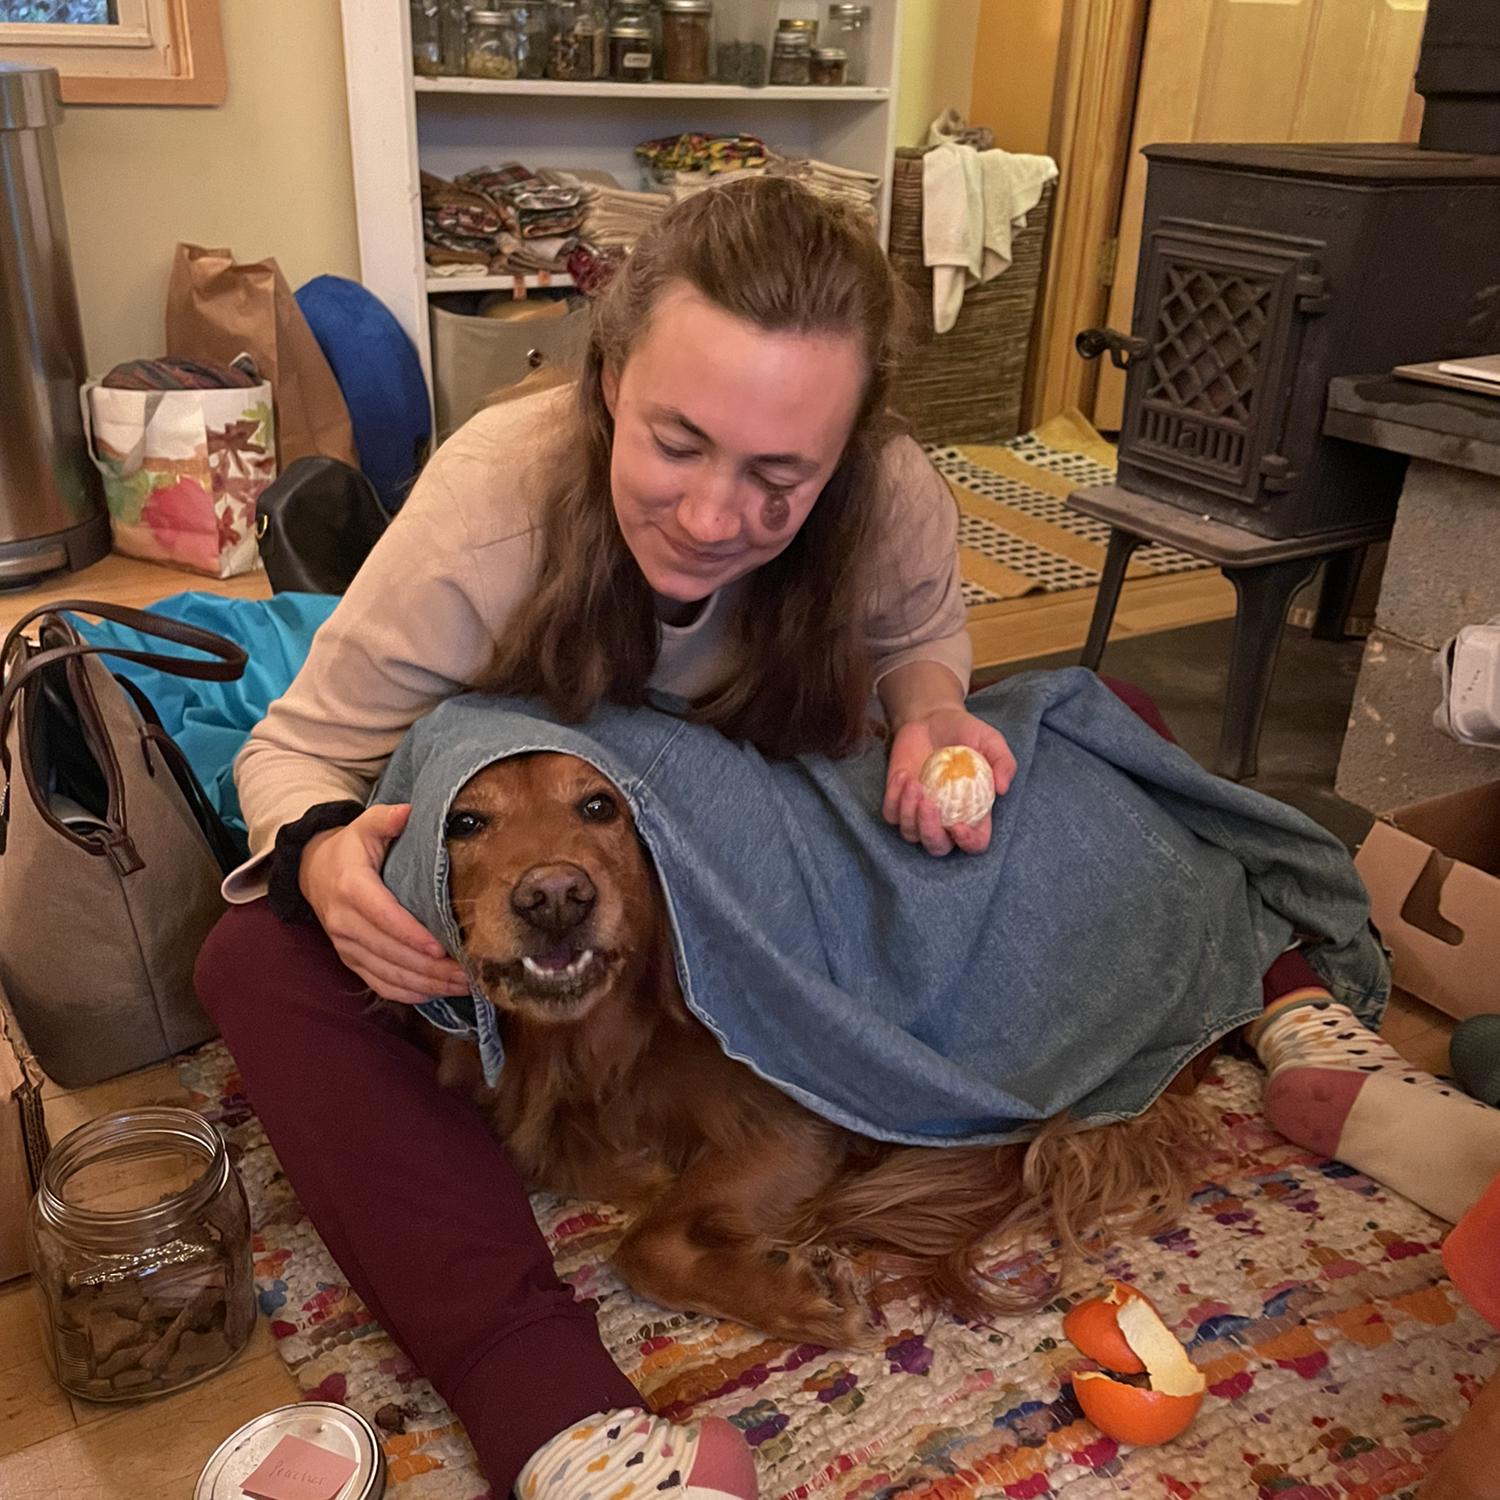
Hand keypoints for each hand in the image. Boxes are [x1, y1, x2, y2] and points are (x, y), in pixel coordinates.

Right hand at [299, 802, 468, 1003]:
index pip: (383, 916)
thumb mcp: (364, 825)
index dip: (411, 935)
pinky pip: (380, 984)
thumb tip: (409, 812)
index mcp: (351, 887)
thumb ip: (386, 818)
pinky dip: (409, 993)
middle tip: (469, 971)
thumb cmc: (350, 849)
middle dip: (431, 967)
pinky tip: (437, 991)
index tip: (441, 948)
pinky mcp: (350, 961)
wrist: (313, 872)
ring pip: (388, 974)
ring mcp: (346, 946)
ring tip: (464, 984)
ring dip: (427, 983)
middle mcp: (344, 921)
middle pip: (391, 952)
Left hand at [882, 707, 1015, 856]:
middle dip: (931, 833)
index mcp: (973, 812)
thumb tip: (1002, 789)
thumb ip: (1004, 762)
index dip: (968, 842)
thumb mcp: (991, 742)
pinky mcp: (897, 800)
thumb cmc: (965, 732)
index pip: (974, 843)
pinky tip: (903, 775)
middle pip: (937, 847)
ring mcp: (918, 812)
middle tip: (928, 805)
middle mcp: (946, 818)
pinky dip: (894, 799)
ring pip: (910, 834)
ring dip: (909, 813)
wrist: (931, 716)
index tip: (958, 826)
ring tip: (914, 782)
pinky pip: (891, 814)